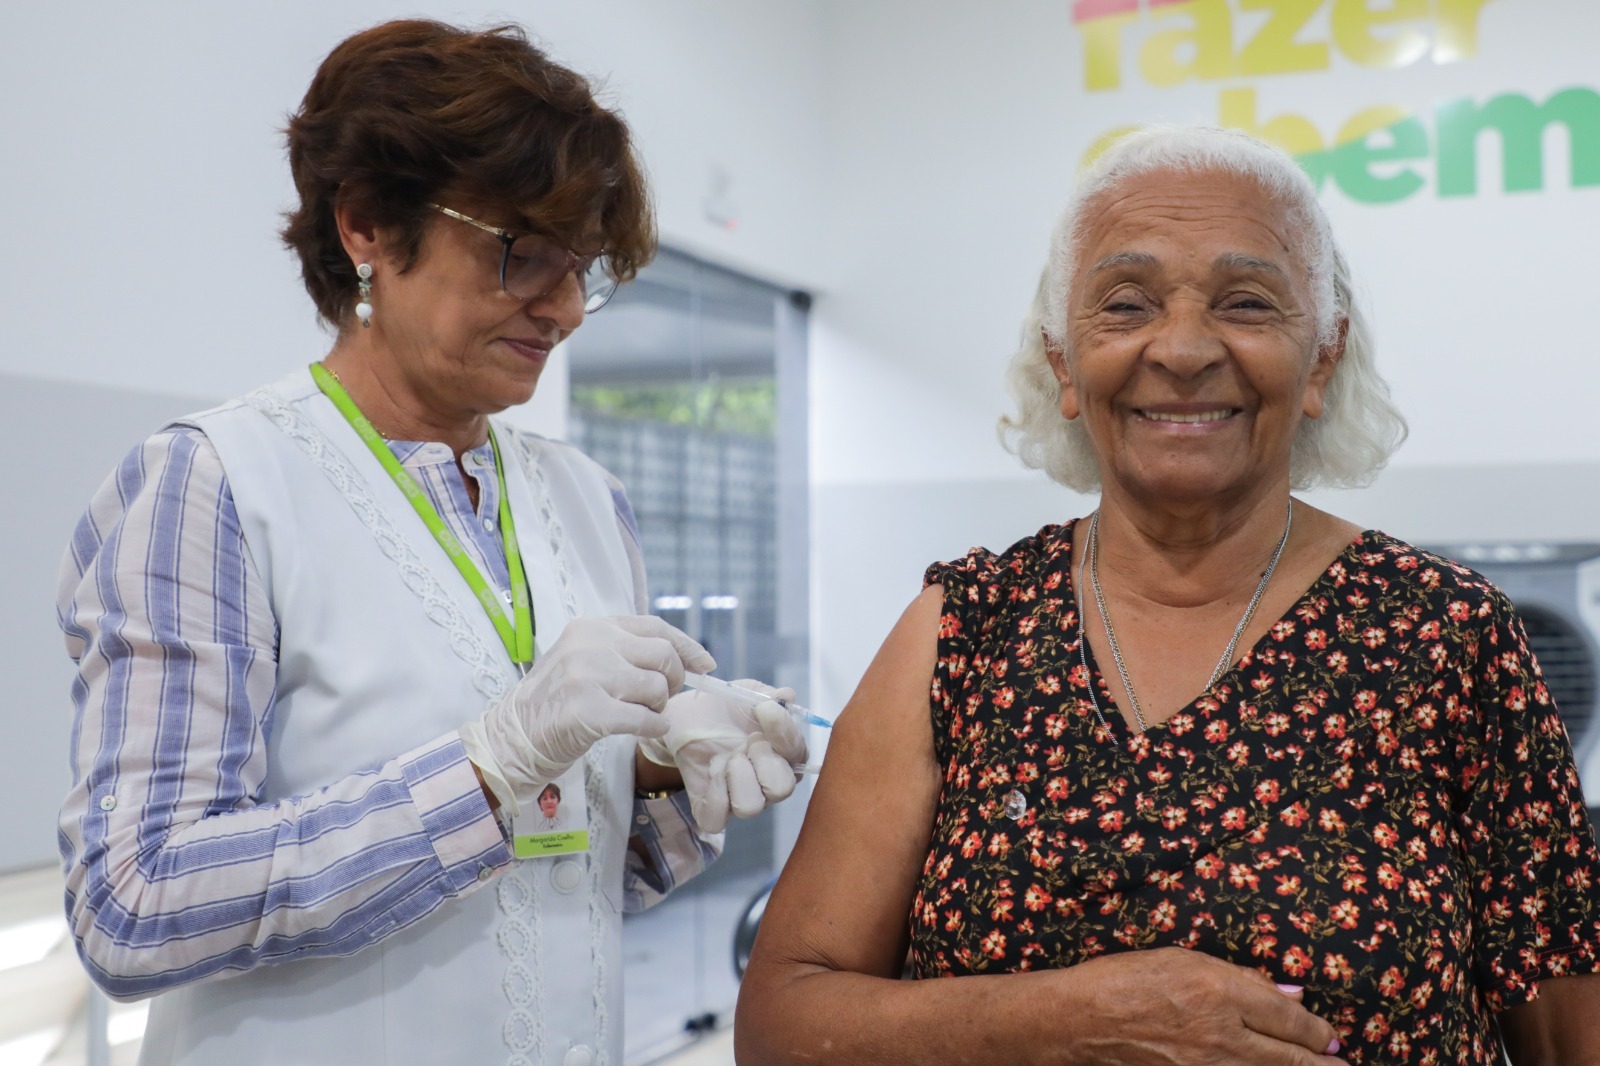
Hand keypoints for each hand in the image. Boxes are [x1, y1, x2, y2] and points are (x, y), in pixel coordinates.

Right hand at [459, 615, 713, 811]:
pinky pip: (645, 718)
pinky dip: (653, 727)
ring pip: (656, 687)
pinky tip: (643, 730)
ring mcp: (588, 676)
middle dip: (673, 680)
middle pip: (662, 655)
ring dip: (659, 707)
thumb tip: (680, 660)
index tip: (705, 665)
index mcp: (592, 627)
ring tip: (641, 715)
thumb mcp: (582, 660)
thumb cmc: (553, 703)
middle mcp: (591, 644)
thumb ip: (622, 653)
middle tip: (662, 699)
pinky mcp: (589, 711)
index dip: (687, 646)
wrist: (512, 737)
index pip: (654, 626)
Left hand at [641, 679, 808, 832]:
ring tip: (726, 757)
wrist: (688, 717)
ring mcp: (741, 799)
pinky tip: (713, 769)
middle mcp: (769, 783)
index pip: (799, 756)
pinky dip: (714, 793)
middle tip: (745, 741)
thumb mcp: (749, 693)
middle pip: (781, 789)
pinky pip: (716, 820)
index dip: (783, 732)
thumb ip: (770, 696)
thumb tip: (786, 696)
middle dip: (762, 759)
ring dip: (737, 775)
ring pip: (750, 807)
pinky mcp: (711, 810)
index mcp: (786, 756)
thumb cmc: (726, 708)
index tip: (763, 709)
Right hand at [1061, 948, 1345, 1064]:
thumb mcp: (1185, 960)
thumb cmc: (1127, 980)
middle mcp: (1222, 1034)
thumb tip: (1290, 995)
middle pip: (1290, 1056)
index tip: (1329, 1038)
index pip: (1288, 1017)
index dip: (1315, 1031)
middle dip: (1321, 1062)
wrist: (1080, 1021)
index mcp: (1220, 991)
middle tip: (1342, 1065)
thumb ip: (1241, 978)